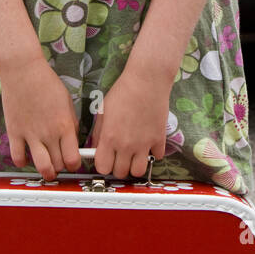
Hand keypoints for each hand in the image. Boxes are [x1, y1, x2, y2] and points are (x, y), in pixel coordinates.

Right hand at [0, 56, 81, 180]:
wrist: (23, 72)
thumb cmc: (47, 83)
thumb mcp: (68, 102)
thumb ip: (71, 124)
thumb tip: (72, 141)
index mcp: (65, 126)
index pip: (73, 159)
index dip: (75, 164)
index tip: (73, 162)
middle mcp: (49, 134)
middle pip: (59, 165)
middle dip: (61, 166)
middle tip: (59, 162)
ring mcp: (31, 135)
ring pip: (41, 167)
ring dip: (46, 172)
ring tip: (47, 170)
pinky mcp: (14, 133)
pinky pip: (18, 158)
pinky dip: (23, 162)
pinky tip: (27, 157)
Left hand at [86, 64, 169, 179]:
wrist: (147, 81)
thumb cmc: (123, 91)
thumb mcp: (103, 110)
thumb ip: (98, 132)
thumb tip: (95, 147)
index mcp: (109, 137)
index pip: (102, 168)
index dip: (102, 165)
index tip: (104, 159)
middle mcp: (126, 145)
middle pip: (120, 173)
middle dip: (117, 167)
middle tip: (118, 157)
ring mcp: (144, 144)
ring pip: (138, 171)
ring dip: (134, 166)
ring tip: (133, 156)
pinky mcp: (159, 139)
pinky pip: (156, 157)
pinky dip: (152, 153)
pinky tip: (148, 143)